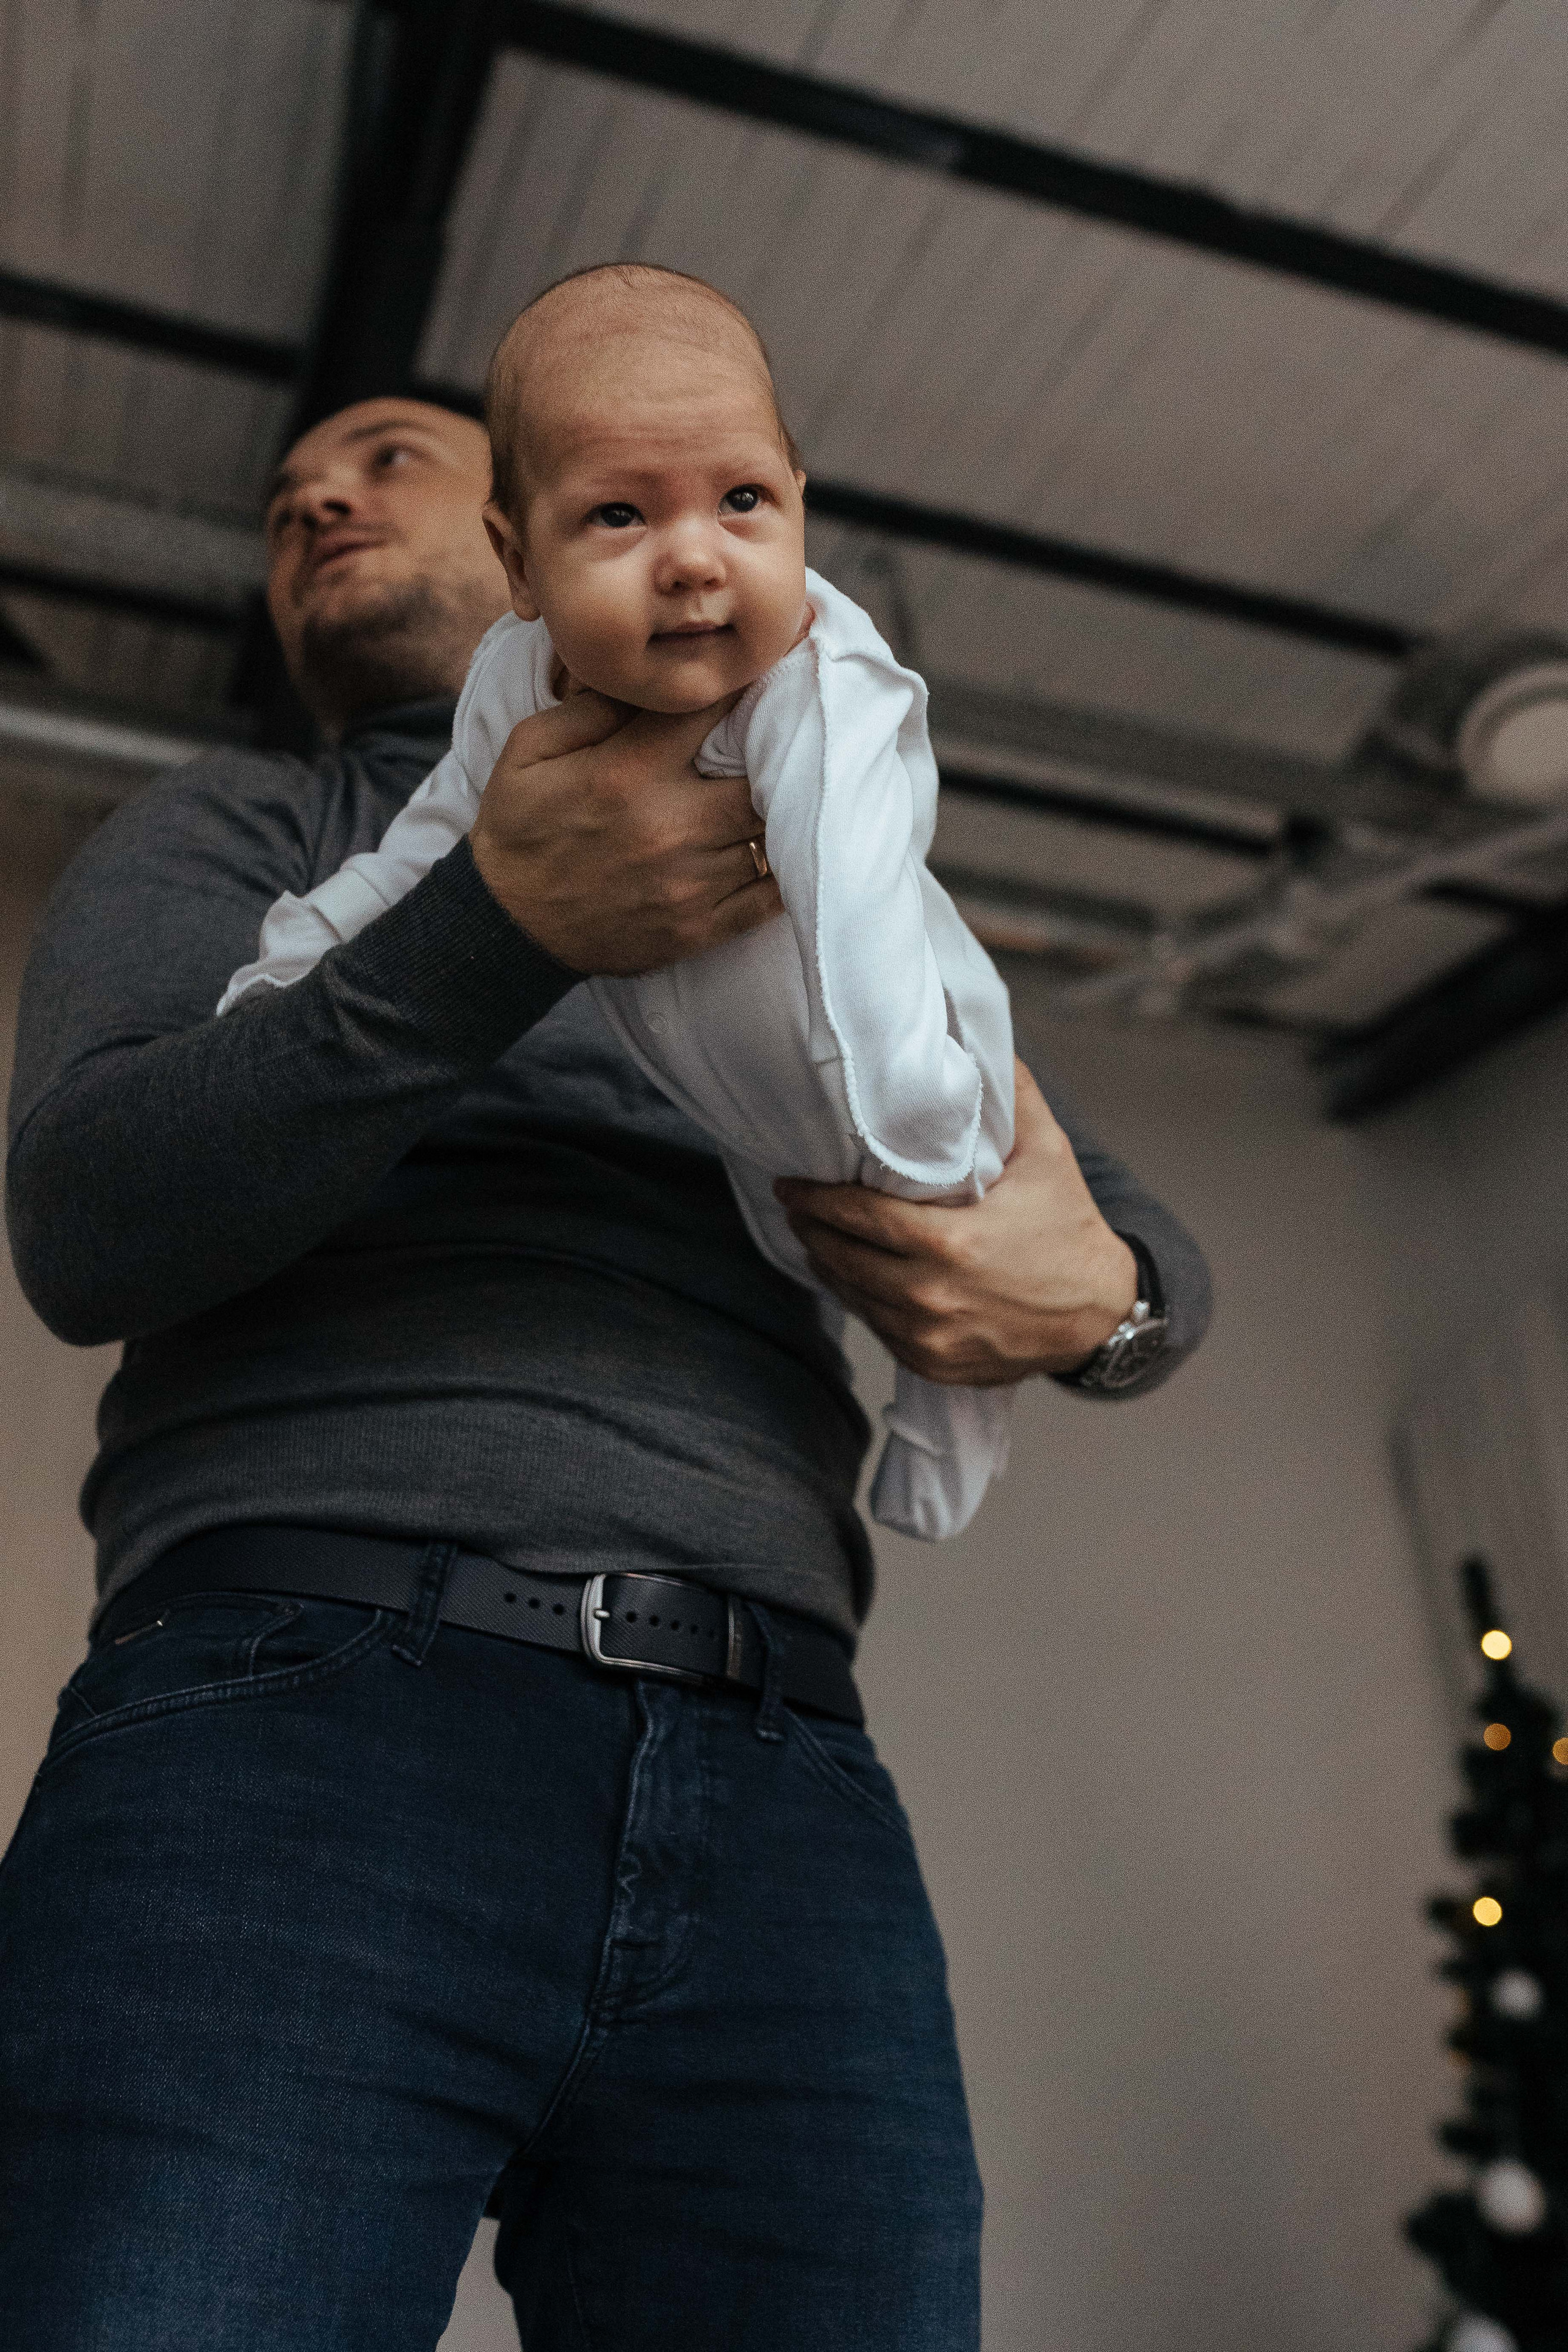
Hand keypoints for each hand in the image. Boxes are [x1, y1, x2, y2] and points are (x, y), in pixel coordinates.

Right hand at [469, 691, 779, 974]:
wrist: (505, 927)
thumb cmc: (518, 830)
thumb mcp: (528, 749)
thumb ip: (590, 708)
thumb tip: (649, 681)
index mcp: (629, 772)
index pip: (711, 710)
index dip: (742, 685)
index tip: (758, 673)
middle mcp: (670, 825)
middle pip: (764, 777)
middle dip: (775, 756)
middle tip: (781, 743)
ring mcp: (689, 883)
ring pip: (770, 835)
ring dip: (778, 812)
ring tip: (782, 793)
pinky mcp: (697, 929)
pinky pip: (766, 899)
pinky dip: (782, 872)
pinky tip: (781, 850)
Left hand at [774, 1061, 1138, 1385]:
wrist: (1100, 1313)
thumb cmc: (1069, 1228)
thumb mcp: (1047, 1153)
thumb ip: (1010, 1094)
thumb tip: (978, 1037)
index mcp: (950, 1244)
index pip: (857, 1217)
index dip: (817, 1199)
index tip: (793, 1183)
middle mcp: (931, 1297)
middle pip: (843, 1259)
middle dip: (812, 1230)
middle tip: (795, 1205)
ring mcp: (929, 1337)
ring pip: (854, 1297)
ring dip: (828, 1265)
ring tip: (814, 1237)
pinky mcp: (933, 1363)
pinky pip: (878, 1329)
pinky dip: (861, 1301)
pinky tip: (852, 1278)